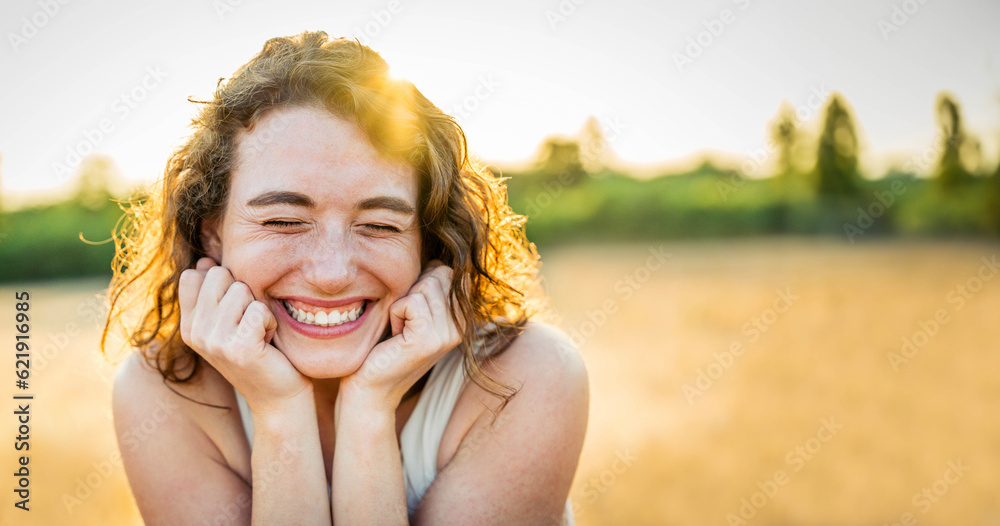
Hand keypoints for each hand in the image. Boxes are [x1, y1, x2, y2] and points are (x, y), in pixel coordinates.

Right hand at [178, 257, 311, 415]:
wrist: (278, 398)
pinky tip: (268, 342)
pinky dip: (270, 322)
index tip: (234, 312)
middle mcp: (195, 334)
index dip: (222, 283)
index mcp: (188, 326)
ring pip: (241, 290)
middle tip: (249, 324)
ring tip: (259, 334)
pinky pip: (259, 309)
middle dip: (243, 293)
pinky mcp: (238, 348)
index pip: (192, 276)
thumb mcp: (229, 322)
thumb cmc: (260, 353)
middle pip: (218, 275)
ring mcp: (214, 341)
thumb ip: (215, 293)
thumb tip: (205, 261)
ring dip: (259, 310)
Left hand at [338, 261, 464, 412]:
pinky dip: (394, 314)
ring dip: (402, 304)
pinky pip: (409, 302)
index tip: (411, 311)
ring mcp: (448, 335)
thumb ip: (430, 290)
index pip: (450, 272)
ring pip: (425, 286)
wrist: (370, 390)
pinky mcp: (429, 340)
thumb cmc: (384, 348)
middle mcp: (461, 327)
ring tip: (399, 330)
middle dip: (413, 291)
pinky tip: (395, 336)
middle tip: (403, 322)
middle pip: (439, 274)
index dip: (424, 281)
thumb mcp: (413, 314)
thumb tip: (436, 261)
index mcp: (461, 319)